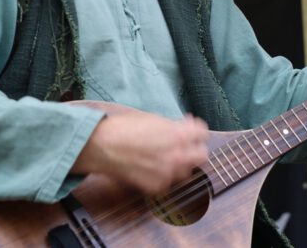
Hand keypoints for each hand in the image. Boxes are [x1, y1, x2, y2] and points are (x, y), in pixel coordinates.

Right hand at [72, 110, 208, 194]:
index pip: (203, 134)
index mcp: (179, 134)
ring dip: (181, 163)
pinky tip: (153, 165)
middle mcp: (178, 155)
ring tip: (166, 155)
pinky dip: (165, 174)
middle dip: (194, 148)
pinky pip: (169, 181)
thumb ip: (174, 127)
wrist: (103, 145)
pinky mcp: (156, 186)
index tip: (190, 128)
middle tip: (185, 144)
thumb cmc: (125, 128)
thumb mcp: (155, 119)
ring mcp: (168, 173)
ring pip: (187, 171)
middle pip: (202, 156)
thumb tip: (185, 128)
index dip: (196, 129)